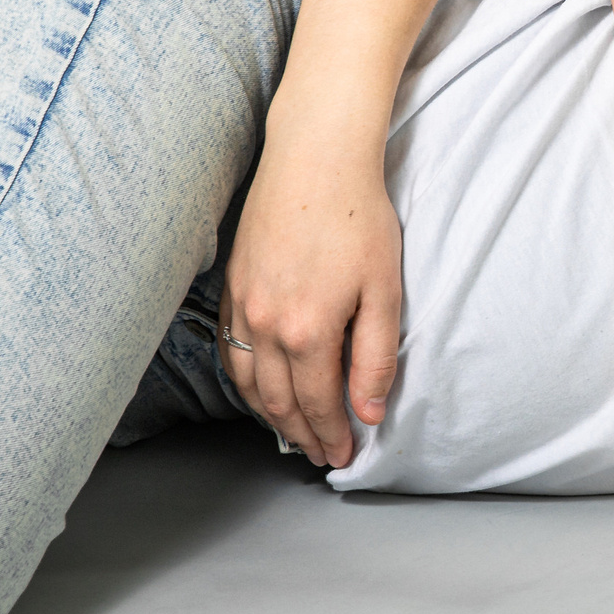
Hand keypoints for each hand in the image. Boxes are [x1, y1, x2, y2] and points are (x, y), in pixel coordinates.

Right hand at [218, 129, 402, 467]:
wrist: (315, 157)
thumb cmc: (358, 217)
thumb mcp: (383, 291)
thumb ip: (374, 358)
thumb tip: (370, 411)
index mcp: (306, 331)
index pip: (319, 404)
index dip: (333, 436)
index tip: (344, 456)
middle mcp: (264, 325)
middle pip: (280, 402)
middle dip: (303, 435)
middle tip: (321, 455)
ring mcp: (242, 305)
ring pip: (248, 383)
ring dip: (271, 415)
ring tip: (294, 433)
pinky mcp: (233, 285)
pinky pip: (230, 350)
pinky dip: (245, 381)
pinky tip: (259, 388)